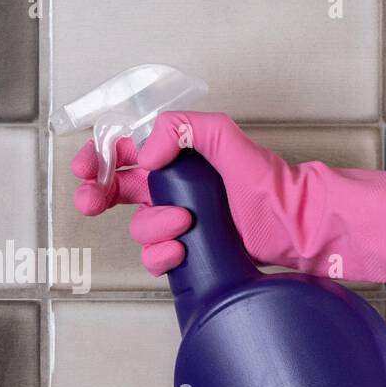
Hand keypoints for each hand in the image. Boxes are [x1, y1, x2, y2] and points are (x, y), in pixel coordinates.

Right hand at [70, 111, 385, 282]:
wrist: (299, 227)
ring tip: (183, 223)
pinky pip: (156, 257)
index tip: (86, 168)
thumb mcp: (226, 138)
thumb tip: (146, 154)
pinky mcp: (188, 252)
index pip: (124, 151)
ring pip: (138, 227)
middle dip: (97, 196)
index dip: (98, 158)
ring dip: (151, 227)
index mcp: (177, 155)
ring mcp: (179, 220)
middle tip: (91, 202)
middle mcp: (173, 187)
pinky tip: (180, 250)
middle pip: (115, 190)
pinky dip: (161, 256)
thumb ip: (184, 129)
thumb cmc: (271, 183)